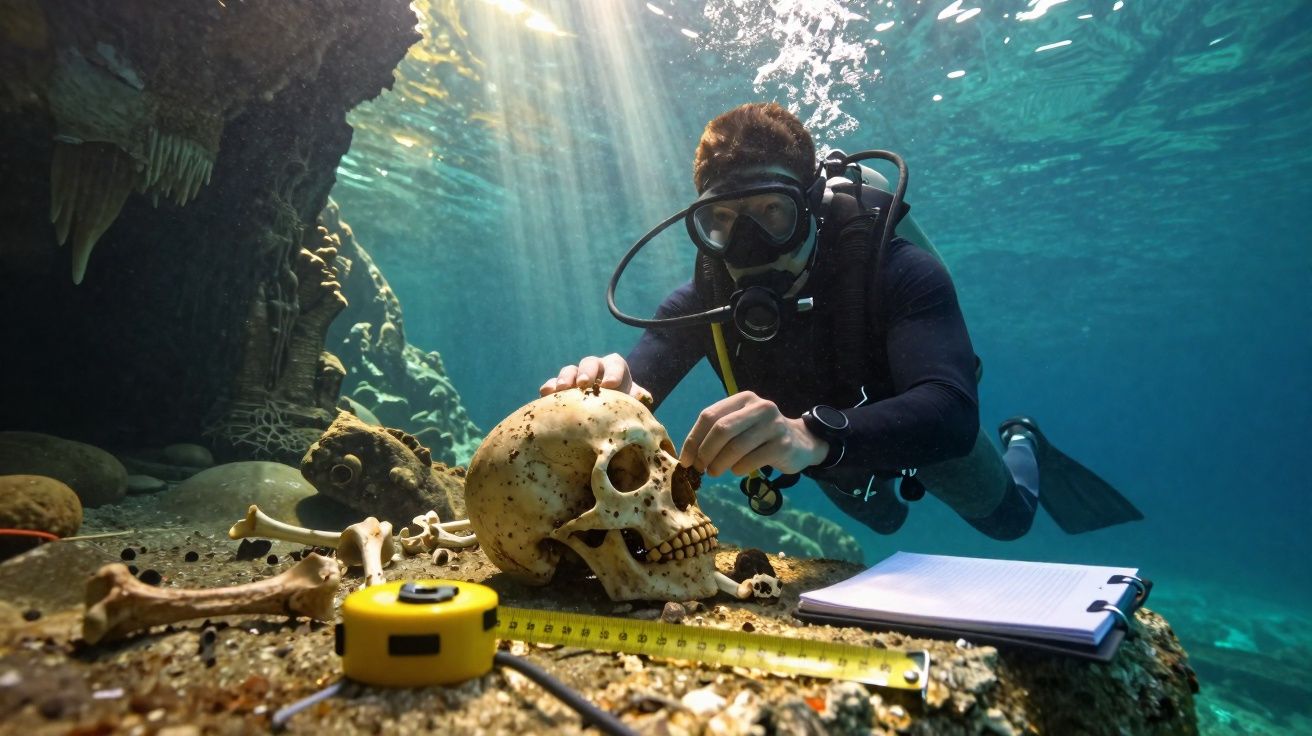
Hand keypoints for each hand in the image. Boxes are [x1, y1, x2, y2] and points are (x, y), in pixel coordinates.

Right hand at [539, 353, 652, 403]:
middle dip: (587, 372)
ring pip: (570, 371)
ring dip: (566, 378)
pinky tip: (546, 394)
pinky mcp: (561, 390)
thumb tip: (645, 396)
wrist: (607, 417)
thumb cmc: (624, 409)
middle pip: (590, 363)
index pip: (615, 364)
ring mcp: (576, 378)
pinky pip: (553, 384)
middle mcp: (595, 369)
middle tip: (584, 383)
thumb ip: (638, 399)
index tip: (610, 385)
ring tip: (562, 389)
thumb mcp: (633, 404)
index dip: (613, 372)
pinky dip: (549, 387)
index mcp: (615, 369)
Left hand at [680, 391, 827, 475]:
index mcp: (743, 399)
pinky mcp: (782, 445)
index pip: (709, 416)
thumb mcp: (741, 425)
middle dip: (705, 452)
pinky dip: (738, 469)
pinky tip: (736, 470)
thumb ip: (717, 432)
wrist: (800, 442)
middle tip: (700, 468)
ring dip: (719, 464)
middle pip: (721, 429)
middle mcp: (759, 407)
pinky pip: (750, 461)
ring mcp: (773, 425)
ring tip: (713, 472)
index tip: (686, 460)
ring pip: (735, 447)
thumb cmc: (761, 435)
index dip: (694, 439)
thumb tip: (689, 456)